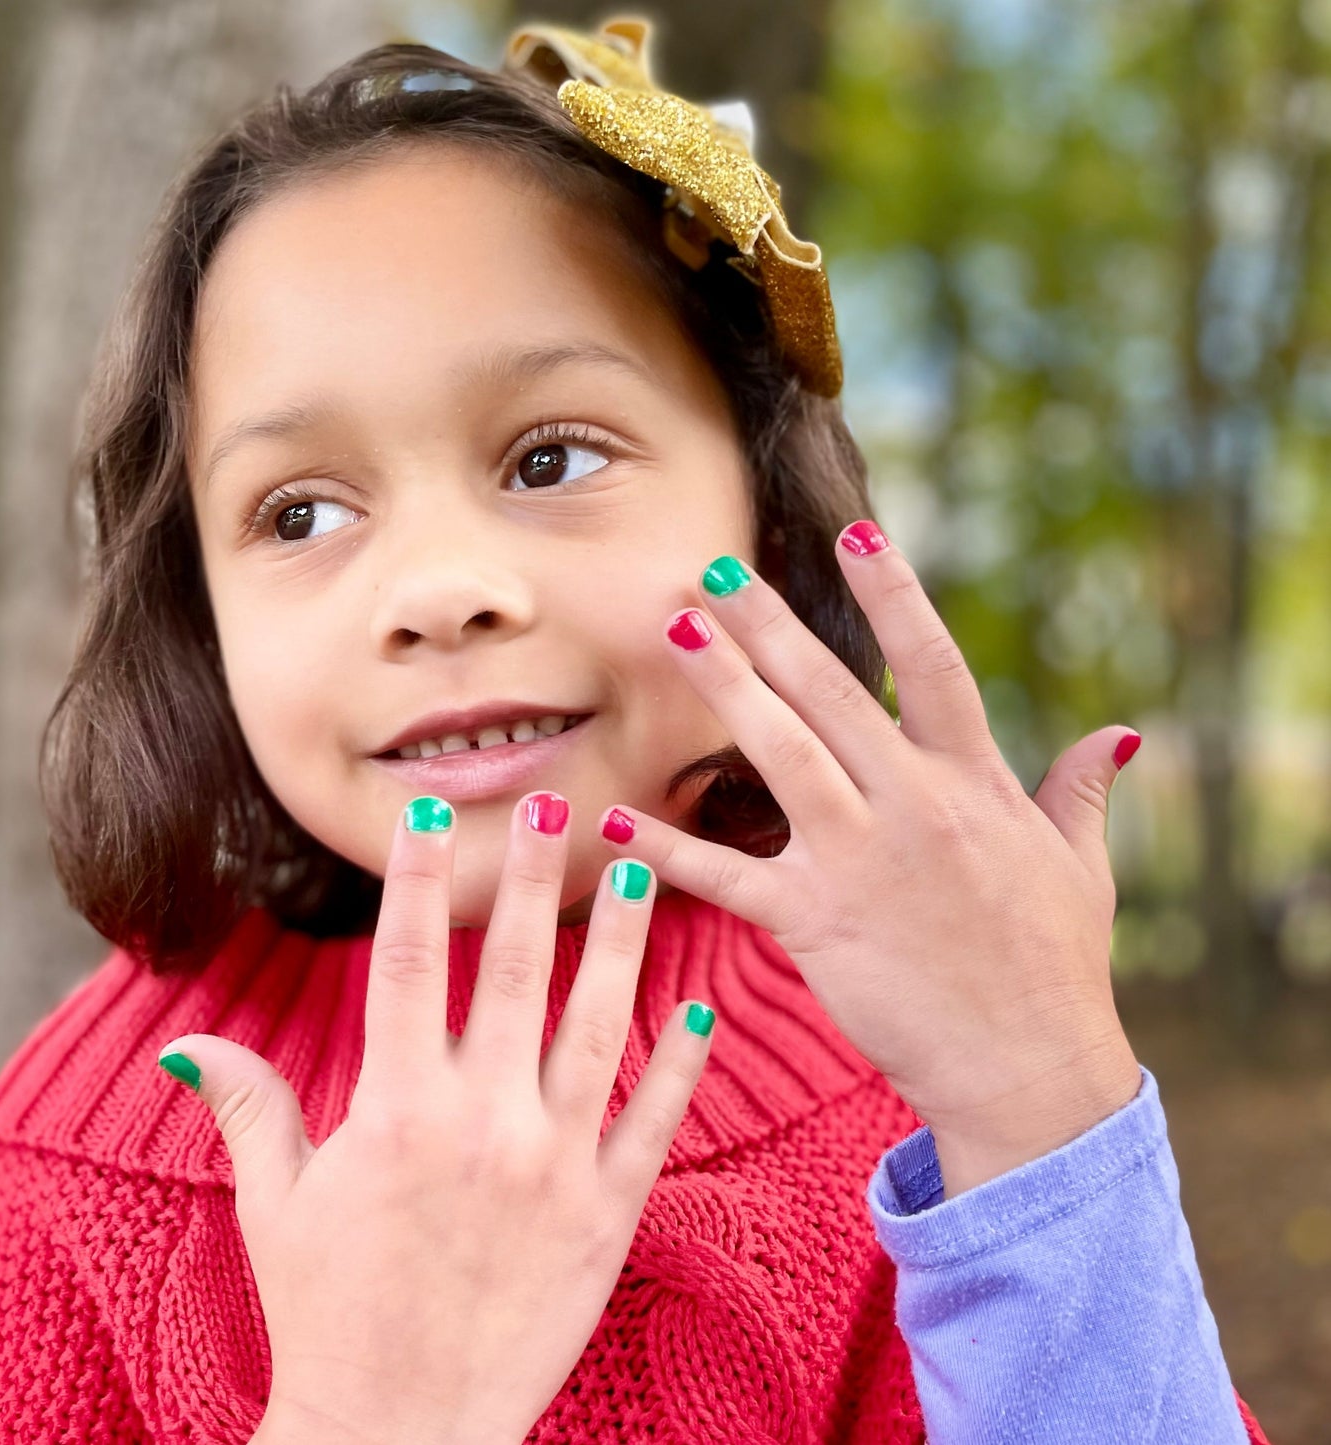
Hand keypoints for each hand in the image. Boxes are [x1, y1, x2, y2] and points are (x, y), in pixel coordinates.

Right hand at [157, 793, 714, 1444]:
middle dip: (532, 879)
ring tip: (642, 874)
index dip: (423, 877)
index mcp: (396, 1108)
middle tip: (553, 806)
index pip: (410, 961)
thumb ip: (252, 1112)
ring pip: (598, 1027)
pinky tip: (698, 1005)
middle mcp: (481, 1122)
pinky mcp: (607, 1215)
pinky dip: (680, 1062)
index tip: (436, 812)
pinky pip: (652, 1122)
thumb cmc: (329, 1316)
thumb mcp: (277, 1209)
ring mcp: (554, 1166)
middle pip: (513, 971)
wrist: (400, 1438)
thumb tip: (192, 1048)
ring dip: (621, 946)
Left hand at [598, 525, 1141, 1197]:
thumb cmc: (1055, 966)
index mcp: (975, 782)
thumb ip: (1082, 790)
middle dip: (769, 626)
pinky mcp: (815, 922)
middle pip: (831, 693)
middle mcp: (913, 804)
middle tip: (714, 570)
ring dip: (724, 689)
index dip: (892, 591)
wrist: (1029, 1070)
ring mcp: (861, 859)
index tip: (852, 529)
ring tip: (676, 632)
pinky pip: (730, 875)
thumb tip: (1118, 734)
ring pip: (780, 753)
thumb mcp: (1080, 866)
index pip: (933, 663)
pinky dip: (671, 849)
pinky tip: (620, 816)